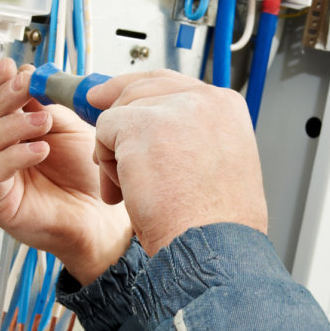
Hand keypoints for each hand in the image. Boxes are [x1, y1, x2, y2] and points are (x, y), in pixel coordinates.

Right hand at [0, 59, 131, 284]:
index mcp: (11, 133)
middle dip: (3, 97)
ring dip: (11, 125)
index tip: (8, 66)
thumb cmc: (85, 177)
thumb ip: (47, 104)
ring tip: (41, 121)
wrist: (101, 218)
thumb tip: (29, 76)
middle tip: (25, 85)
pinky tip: (39, 150)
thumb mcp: (68, 128)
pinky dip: (15, 157)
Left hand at [85, 70, 267, 254]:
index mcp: (226, 107)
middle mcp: (204, 99)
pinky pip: (104, 130)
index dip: (139, 94)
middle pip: (141, 89)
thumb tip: (152, 126)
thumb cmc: (215, 223)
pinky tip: (127, 190)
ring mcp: (174, 109)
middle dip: (119, 119)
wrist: (212, 246)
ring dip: (117, 152)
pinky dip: (107, 164)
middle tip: (106, 149)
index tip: (115, 101)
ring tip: (133, 189)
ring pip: (121, 112)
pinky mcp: (142, 125)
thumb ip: (191, 137)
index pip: (173, 83)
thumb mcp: (219, 165)